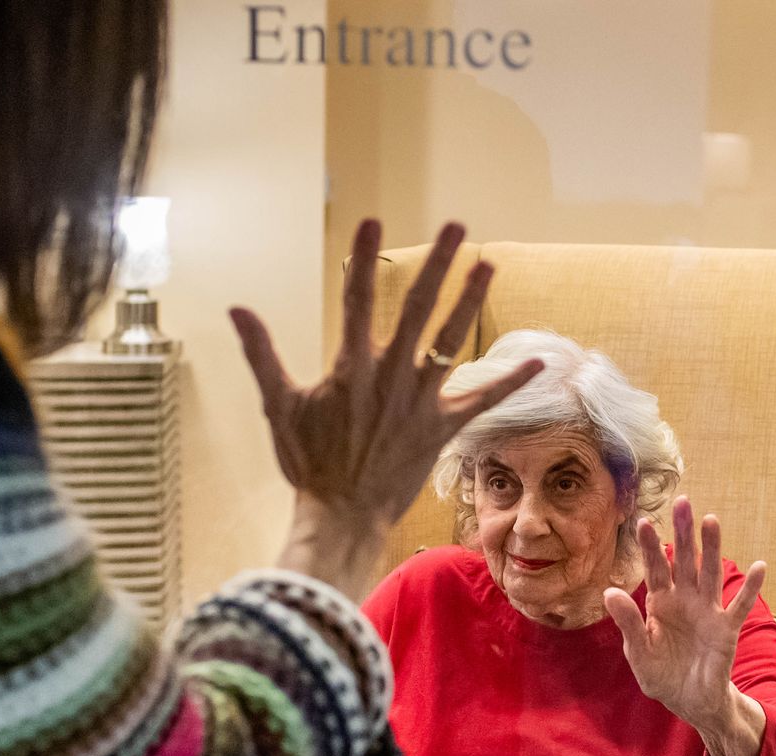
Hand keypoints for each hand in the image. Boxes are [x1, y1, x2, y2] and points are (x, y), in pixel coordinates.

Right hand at [230, 220, 542, 593]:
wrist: (342, 515)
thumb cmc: (308, 463)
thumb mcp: (278, 407)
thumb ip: (262, 354)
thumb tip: (236, 308)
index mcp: (351, 367)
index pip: (355, 299)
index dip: (363, 258)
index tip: (369, 221)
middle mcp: (391, 376)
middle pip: (417, 308)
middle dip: (438, 264)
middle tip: (456, 227)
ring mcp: (420, 401)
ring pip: (450, 341)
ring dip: (470, 301)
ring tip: (488, 266)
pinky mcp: (442, 428)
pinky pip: (483, 400)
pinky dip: (511, 381)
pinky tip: (539, 362)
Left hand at [603, 497, 765, 729]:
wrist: (690, 702)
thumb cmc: (662, 675)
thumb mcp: (639, 653)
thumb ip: (628, 623)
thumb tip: (609, 592)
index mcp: (660, 603)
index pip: (655, 569)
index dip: (650, 547)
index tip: (643, 522)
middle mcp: (685, 600)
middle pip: (685, 561)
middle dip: (683, 534)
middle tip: (683, 502)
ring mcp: (707, 612)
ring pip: (710, 575)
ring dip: (712, 549)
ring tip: (711, 520)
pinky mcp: (726, 629)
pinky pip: (739, 606)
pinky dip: (750, 588)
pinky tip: (759, 567)